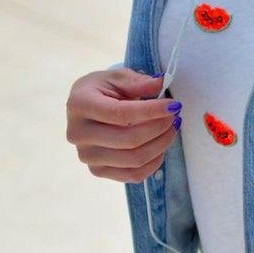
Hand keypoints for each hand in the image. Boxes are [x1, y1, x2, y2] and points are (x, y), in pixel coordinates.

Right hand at [66, 68, 181, 182]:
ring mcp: (87, 156)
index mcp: (80, 105)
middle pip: (130, 140)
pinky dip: (154, 162)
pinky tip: (160, 146)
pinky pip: (133, 175)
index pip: (120, 113)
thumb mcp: (118, 77)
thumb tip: (161, 83)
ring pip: (134, 160)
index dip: (152, 111)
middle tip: (175, 117)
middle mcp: (78, 133)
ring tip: (171, 129)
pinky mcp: (98, 171)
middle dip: (160, 128)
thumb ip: (139, 81)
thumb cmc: (104, 90)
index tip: (174, 105)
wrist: (88, 108)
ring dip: (161, 144)